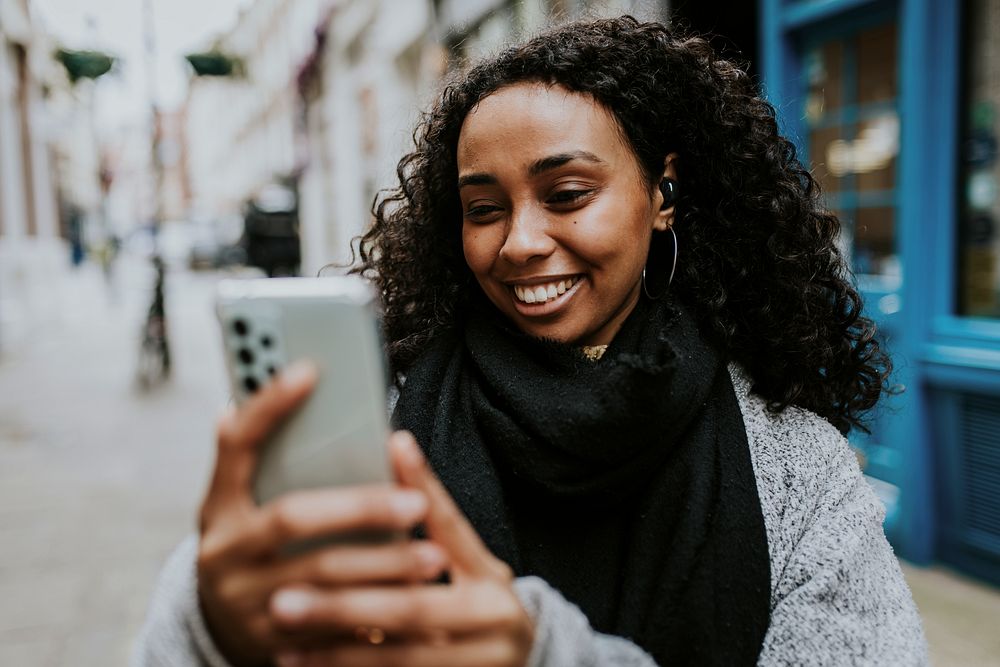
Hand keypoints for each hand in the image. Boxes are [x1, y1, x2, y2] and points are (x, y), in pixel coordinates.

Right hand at [196, 365, 448, 665]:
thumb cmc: (249, 548)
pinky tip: (413, 606)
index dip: (268, 407)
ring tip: (434, 558)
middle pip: (293, 519)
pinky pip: (330, 629)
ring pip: (322, 580)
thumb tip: (235, 405)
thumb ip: (253, 464)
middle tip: (414, 503)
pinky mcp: (270, 642)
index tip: (309, 370)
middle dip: (359, 508)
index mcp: (218, 506)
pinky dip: (375, 619)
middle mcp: (223, 551)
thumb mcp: (242, 506)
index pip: (236, 445)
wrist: (219, 631)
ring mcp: (244, 600)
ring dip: (383, 567)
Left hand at [270, 431, 535, 666]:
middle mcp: (493, 619)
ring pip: (399, 659)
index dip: (420, 487)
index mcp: (490, 578)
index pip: (451, 527)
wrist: (520, 661)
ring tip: (284, 635)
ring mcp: (482, 663)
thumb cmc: (476, 603)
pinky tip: (303, 662)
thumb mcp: (467, 564)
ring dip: (333, 649)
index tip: (389, 449)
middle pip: (413, 609)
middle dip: (344, 604)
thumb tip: (395, 444)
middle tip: (284, 599)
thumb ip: (432, 522)